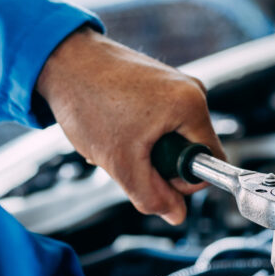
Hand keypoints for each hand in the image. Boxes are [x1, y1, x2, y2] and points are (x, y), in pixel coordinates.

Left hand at [35, 27, 224, 224]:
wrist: (61, 59)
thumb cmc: (88, 100)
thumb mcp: (121, 162)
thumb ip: (153, 196)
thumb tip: (176, 215)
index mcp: (192, 106)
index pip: (213, 162)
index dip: (185, 181)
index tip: (155, 176)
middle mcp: (191, 90)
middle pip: (192, 150)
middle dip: (160, 164)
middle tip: (128, 157)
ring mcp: (176, 83)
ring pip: (174, 137)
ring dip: (147, 149)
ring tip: (117, 138)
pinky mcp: (160, 81)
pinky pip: (163, 120)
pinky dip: (140, 132)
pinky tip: (116, 126)